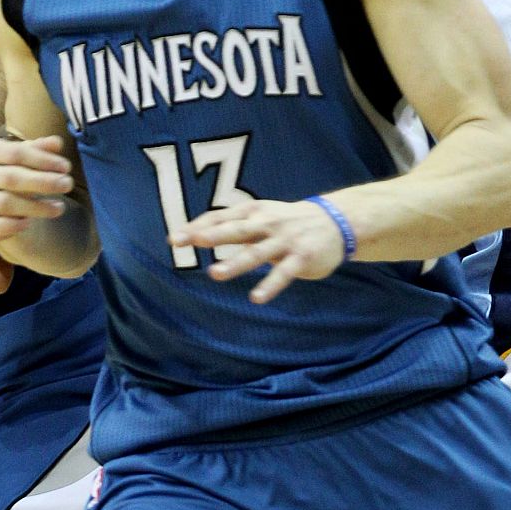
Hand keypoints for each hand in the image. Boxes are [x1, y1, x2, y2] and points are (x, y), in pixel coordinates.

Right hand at [0, 135, 71, 293]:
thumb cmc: (8, 173)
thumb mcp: (22, 158)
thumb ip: (38, 150)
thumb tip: (56, 143)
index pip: (15, 153)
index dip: (43, 160)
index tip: (66, 167)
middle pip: (11, 177)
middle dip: (44, 182)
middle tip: (67, 185)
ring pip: (4, 203)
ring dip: (36, 207)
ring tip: (59, 207)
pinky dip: (11, 225)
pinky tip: (29, 223)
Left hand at [170, 198, 347, 303]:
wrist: (335, 221)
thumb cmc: (286, 220)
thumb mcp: (260, 215)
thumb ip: (232, 224)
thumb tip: (195, 233)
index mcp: (253, 211)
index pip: (220, 217)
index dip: (197, 226)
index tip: (175, 239)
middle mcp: (266, 223)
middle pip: (235, 229)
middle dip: (212, 235)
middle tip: (190, 242)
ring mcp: (285, 240)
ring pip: (256, 253)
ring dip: (235, 263)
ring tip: (214, 273)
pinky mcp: (302, 258)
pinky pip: (283, 274)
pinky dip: (270, 286)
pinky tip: (255, 298)